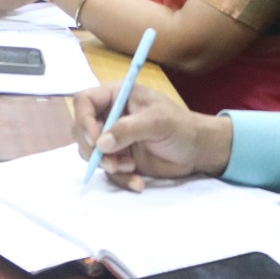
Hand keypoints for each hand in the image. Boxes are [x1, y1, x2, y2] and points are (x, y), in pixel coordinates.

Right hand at [70, 85, 232, 190]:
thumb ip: (128, 129)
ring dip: (108, 165)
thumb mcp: (157, 122)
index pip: (84, 101)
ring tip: (131, 168)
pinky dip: (120, 178)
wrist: (198, 151)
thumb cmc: (181, 127)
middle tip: (112, 163)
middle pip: (81, 129)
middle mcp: (109, 115)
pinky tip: (138, 182)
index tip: (96, 139)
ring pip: (91, 153)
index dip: (83, 119)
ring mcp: (113, 138)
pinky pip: (108, 170)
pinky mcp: (119, 158)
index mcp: (116, 96)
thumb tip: (100, 143)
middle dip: (93, 149)